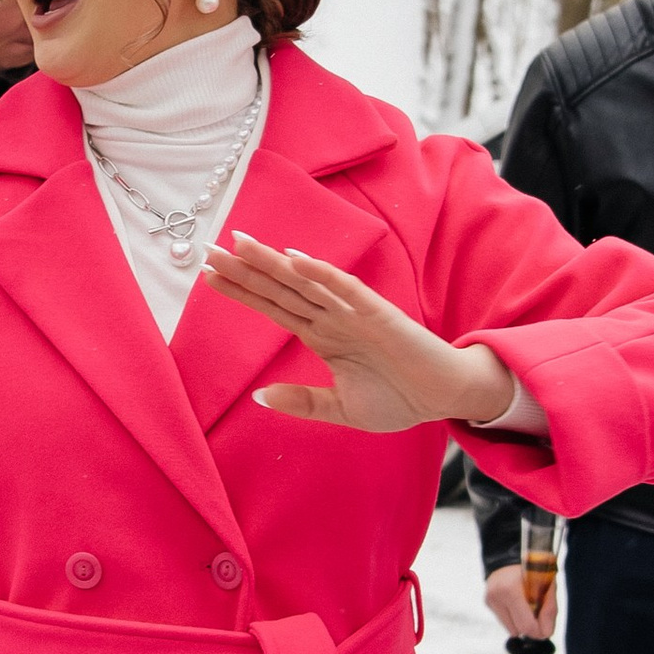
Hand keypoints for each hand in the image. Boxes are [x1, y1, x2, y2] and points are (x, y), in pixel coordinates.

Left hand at [203, 234, 519, 435]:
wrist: (445, 398)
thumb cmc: (399, 399)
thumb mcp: (341, 409)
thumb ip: (303, 402)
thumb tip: (259, 397)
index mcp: (322, 336)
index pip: (274, 307)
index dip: (243, 291)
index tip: (208, 276)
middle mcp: (332, 317)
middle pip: (281, 288)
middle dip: (245, 268)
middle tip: (208, 248)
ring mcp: (353, 312)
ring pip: (305, 281)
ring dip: (273, 262)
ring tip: (240, 244)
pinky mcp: (378, 313)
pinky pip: (345, 289)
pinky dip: (321, 273)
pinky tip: (295, 258)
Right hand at [483, 563, 554, 642]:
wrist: (511, 553)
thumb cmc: (533, 567)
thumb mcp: (548, 583)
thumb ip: (549, 607)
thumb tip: (546, 632)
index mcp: (510, 590)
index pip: (526, 625)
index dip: (541, 630)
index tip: (548, 626)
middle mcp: (496, 597)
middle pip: (519, 630)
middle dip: (533, 628)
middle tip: (541, 616)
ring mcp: (490, 601)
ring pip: (512, 629)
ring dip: (524, 623)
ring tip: (529, 606)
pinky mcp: (488, 603)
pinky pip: (506, 622)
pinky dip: (516, 617)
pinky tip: (519, 604)